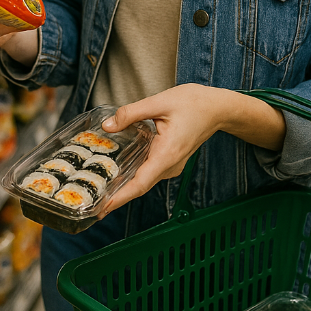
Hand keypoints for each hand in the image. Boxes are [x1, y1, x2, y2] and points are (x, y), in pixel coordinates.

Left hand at [98, 84, 222, 216]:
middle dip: (116, 197)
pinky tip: (119, 172)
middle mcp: (170, 165)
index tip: (102, 208)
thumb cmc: (193, 103)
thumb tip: (108, 126)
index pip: (140, 183)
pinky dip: (134, 176)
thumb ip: (131, 113)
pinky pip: (150, 172)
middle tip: (92, 204)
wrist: (218, 108)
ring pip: (145, 180)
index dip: (119, 198)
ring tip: (100, 190)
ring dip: (124, 187)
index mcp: (167, 154)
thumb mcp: (159, 102)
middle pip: (140, 186)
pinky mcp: (172, 160)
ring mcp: (172, 165)